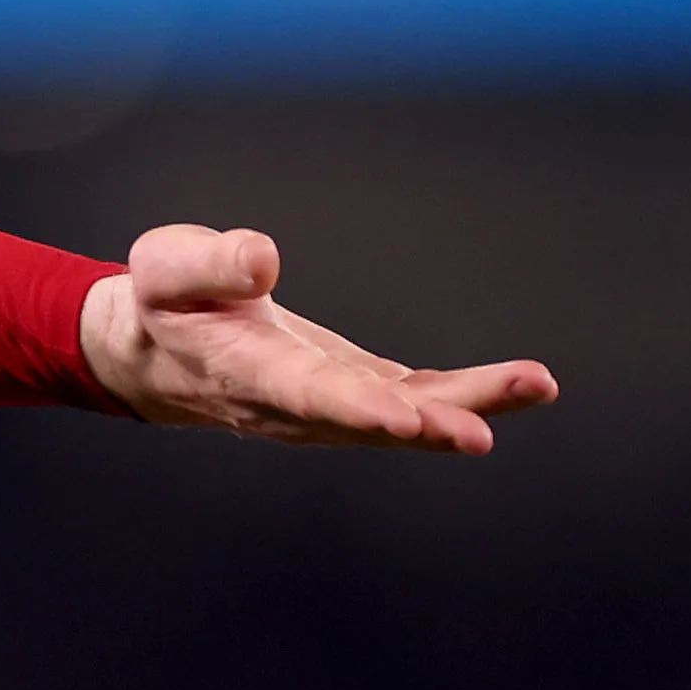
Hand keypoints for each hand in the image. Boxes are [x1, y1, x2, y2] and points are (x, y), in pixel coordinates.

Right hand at [77, 223, 557, 455]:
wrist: (157, 355)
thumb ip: (209, 264)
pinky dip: (464, 394)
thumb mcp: (165, 269)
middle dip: (429, 424)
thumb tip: (262, 257)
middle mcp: (296, 404)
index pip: (307, 394)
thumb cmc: (164, 303)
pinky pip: (415, 399)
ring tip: (533, 384)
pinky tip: (517, 387)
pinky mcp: (353, 394)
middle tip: (482, 431)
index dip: (357, 408)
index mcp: (247, 372)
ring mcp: (330, 407)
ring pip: (404, 414)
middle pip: (370, 419)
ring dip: (468, 406)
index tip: (403, 418)